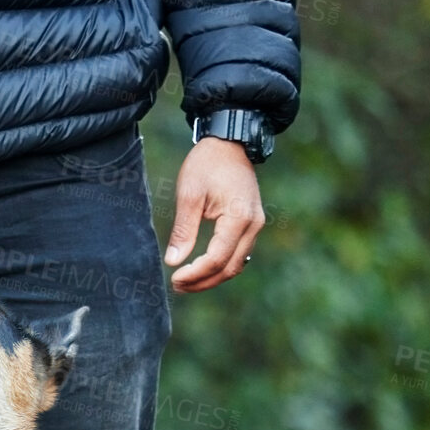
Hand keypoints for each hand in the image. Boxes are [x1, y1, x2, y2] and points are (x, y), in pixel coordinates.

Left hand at [164, 137, 265, 292]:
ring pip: (236, 265)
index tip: (174, 278)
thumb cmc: (207, 164)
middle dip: (203, 282)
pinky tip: (200, 269)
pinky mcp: (252, 225)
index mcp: (239, 218)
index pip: (217, 259)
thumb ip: (183, 230)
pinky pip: (238, 254)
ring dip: (212, 277)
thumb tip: (173, 262)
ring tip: (185, 282)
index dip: (195, 274)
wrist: (229, 143)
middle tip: (177, 286)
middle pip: (230, 268)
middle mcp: (253, 225)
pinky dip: (220, 266)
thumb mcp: (189, 195)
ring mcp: (256, 226)